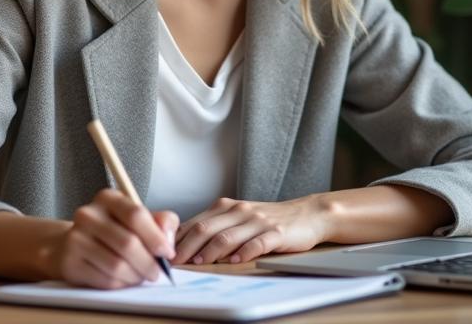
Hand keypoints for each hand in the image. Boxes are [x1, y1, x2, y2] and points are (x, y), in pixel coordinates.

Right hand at [48, 188, 178, 288]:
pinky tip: (125, 280)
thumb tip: (168, 240)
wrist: (73, 245)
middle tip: (157, 272)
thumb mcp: (136, 219)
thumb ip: (160, 222)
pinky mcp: (70, 263)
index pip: (136, 214)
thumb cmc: (112, 231)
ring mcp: (76, 239)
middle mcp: (88, 215)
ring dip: (136, 276)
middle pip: (128, 243)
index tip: (167, 252)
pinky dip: (121, 284)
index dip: (155, 236)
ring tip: (141, 276)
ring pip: (117, 265)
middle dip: (149, 262)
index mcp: (107, 198)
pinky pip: (105, 280)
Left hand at [174, 195, 329, 265]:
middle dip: (187, 247)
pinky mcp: (276, 233)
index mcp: (227, 207)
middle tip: (176, 263)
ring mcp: (258, 221)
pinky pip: (256, 243)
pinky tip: (235, 261)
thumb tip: (184, 246)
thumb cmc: (269, 220)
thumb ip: (216, 228)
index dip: (178, 239)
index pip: (195, 222)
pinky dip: (244, 252)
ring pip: (227, 235)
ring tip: (200, 263)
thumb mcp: (239, 219)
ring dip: (210, 251)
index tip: (165, 254)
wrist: (307, 214)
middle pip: (206, 228)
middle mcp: (240, 211)